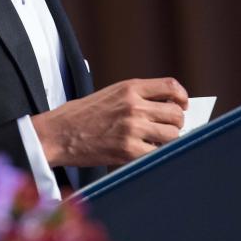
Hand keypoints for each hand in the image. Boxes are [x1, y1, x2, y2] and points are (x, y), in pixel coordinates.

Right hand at [31, 78, 187, 166]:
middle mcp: (134, 105)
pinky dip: (157, 154)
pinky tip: (146, 152)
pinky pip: (158, 153)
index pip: (171, 86)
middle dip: (177, 123)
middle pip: (176, 114)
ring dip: (168, 140)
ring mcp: (132, 128)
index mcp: (130, 88)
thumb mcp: (110, 94)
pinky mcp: (129, 150)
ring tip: (156, 142)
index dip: (182, 97)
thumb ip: (137, 97)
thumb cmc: (82, 114)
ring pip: (172, 135)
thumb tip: (167, 108)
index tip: (182, 105)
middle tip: (168, 129)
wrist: (59, 133)